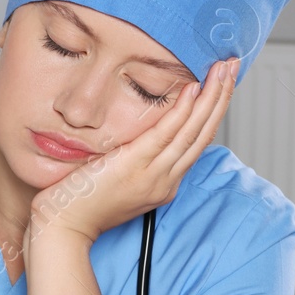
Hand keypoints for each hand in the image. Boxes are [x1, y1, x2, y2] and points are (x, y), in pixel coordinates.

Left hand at [25, 57, 237, 254]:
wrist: (62, 228)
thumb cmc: (78, 204)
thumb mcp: (114, 180)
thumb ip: (131, 161)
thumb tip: (133, 137)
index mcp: (162, 183)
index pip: (195, 143)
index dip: (211, 112)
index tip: (221, 86)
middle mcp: (164, 181)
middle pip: (203, 134)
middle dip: (222, 98)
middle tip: (233, 66)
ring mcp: (152, 175)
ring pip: (193, 132)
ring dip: (212, 97)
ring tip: (224, 69)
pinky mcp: (134, 167)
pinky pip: (166, 134)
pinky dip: (182, 111)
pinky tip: (193, 89)